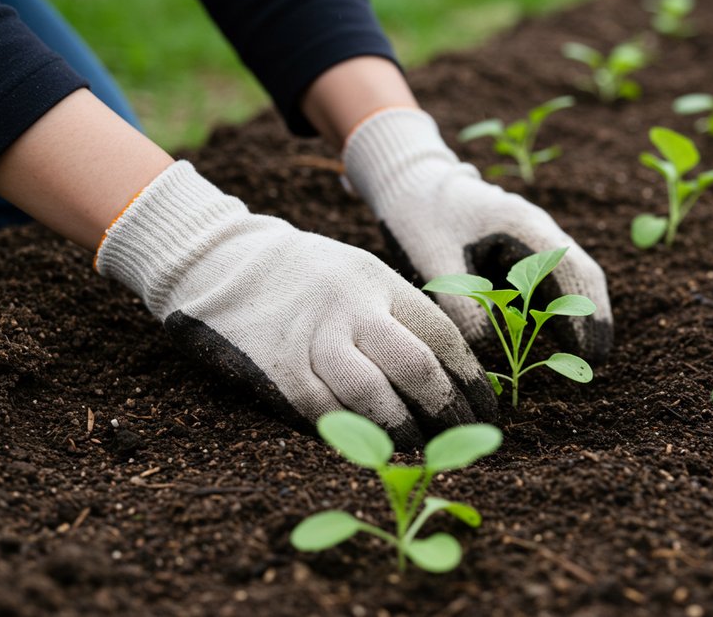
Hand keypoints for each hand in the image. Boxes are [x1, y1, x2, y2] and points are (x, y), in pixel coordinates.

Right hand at [95, 162, 496, 445]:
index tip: (487, 409)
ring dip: (404, 431)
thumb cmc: (310, 277)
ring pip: (373, 395)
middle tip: (463, 436)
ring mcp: (314, 340)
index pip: (443, 336)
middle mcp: (352, 309)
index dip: (472, 380)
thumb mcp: (363, 273)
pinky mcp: (281, 369)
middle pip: (416, 368)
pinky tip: (373, 447)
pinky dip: (354, 434)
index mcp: (381, 283)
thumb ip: (403, 313)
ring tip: (422, 449)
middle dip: (448, 411)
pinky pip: (326, 412)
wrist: (225, 263)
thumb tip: (458, 371)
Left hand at [343, 108, 612, 361]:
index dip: (585, 313)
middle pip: (581, 274)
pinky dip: (558, 307)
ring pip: (569, 277)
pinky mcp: (520, 249)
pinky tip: (557, 336)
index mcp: (522, 225)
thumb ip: (462, 305)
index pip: (570, 271)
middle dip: (592, 317)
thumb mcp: (435, 262)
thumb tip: (492, 349)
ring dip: (579, 313)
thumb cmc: (421, 218)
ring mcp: (532, 238)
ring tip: (584, 355)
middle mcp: (537, 229)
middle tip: (596, 360)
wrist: (411, 183)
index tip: (590, 351)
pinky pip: (549, 280)